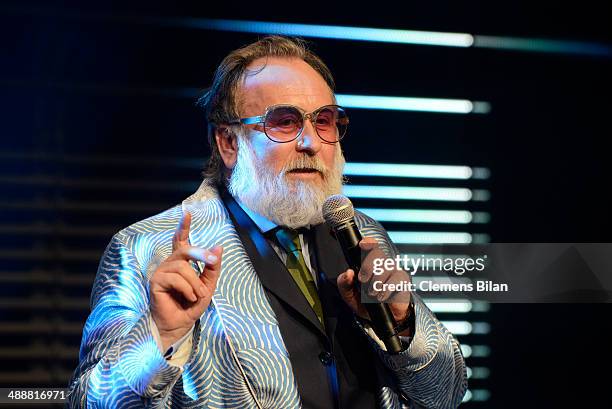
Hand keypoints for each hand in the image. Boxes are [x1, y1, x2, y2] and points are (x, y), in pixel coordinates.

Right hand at [149, 212, 222, 350]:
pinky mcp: (156, 281)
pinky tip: (188, 298)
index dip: (183, 227)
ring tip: (198, 295)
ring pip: (183, 266)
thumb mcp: (208, 286)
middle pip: (185, 250)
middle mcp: (170, 264)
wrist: (178, 326)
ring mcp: (162, 271)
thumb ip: (213, 268)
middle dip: (201, 254)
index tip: (187, 213)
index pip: (181, 241)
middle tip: (213, 262)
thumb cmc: (190, 306)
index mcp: (181, 263)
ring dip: (196, 282)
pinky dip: (187, 288)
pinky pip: (176, 277)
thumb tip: (218, 247)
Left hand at [337, 237, 411, 334]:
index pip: (371, 246)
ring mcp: (394, 271)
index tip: (362, 245)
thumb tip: (348, 273)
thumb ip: (344, 283)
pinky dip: (386, 289)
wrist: (380, 319)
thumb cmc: (365, 303)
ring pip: (387, 266)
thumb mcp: (349, 295)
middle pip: (378, 253)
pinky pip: (396, 278)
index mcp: (369, 263)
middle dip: (368, 266)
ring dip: (376, 281)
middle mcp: (382, 264)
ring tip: (371, 293)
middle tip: (362, 280)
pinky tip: (381, 297)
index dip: (368, 243)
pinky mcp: (403, 281)